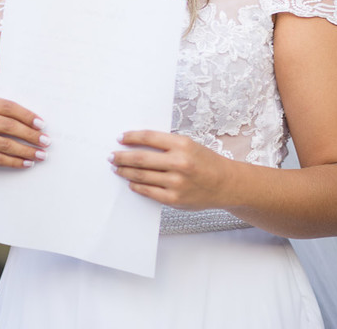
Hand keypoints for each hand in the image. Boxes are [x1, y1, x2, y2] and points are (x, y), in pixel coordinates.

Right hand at [0, 92, 49, 169]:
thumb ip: (4, 111)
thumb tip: (39, 122)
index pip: (8, 107)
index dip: (27, 116)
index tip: (43, 125)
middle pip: (8, 126)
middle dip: (30, 135)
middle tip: (46, 141)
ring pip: (4, 144)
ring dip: (26, 151)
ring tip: (41, 154)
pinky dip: (14, 162)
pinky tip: (27, 163)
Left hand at [110, 131, 230, 209]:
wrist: (225, 184)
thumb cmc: (206, 162)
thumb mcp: (190, 145)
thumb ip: (167, 145)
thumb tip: (138, 144)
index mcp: (183, 145)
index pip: (149, 137)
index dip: (132, 137)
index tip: (121, 138)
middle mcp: (179, 163)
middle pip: (140, 158)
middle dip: (122, 157)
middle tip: (111, 156)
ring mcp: (176, 182)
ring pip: (141, 176)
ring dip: (125, 171)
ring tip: (117, 169)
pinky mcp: (173, 198)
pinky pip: (148, 191)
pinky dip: (136, 186)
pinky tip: (131, 182)